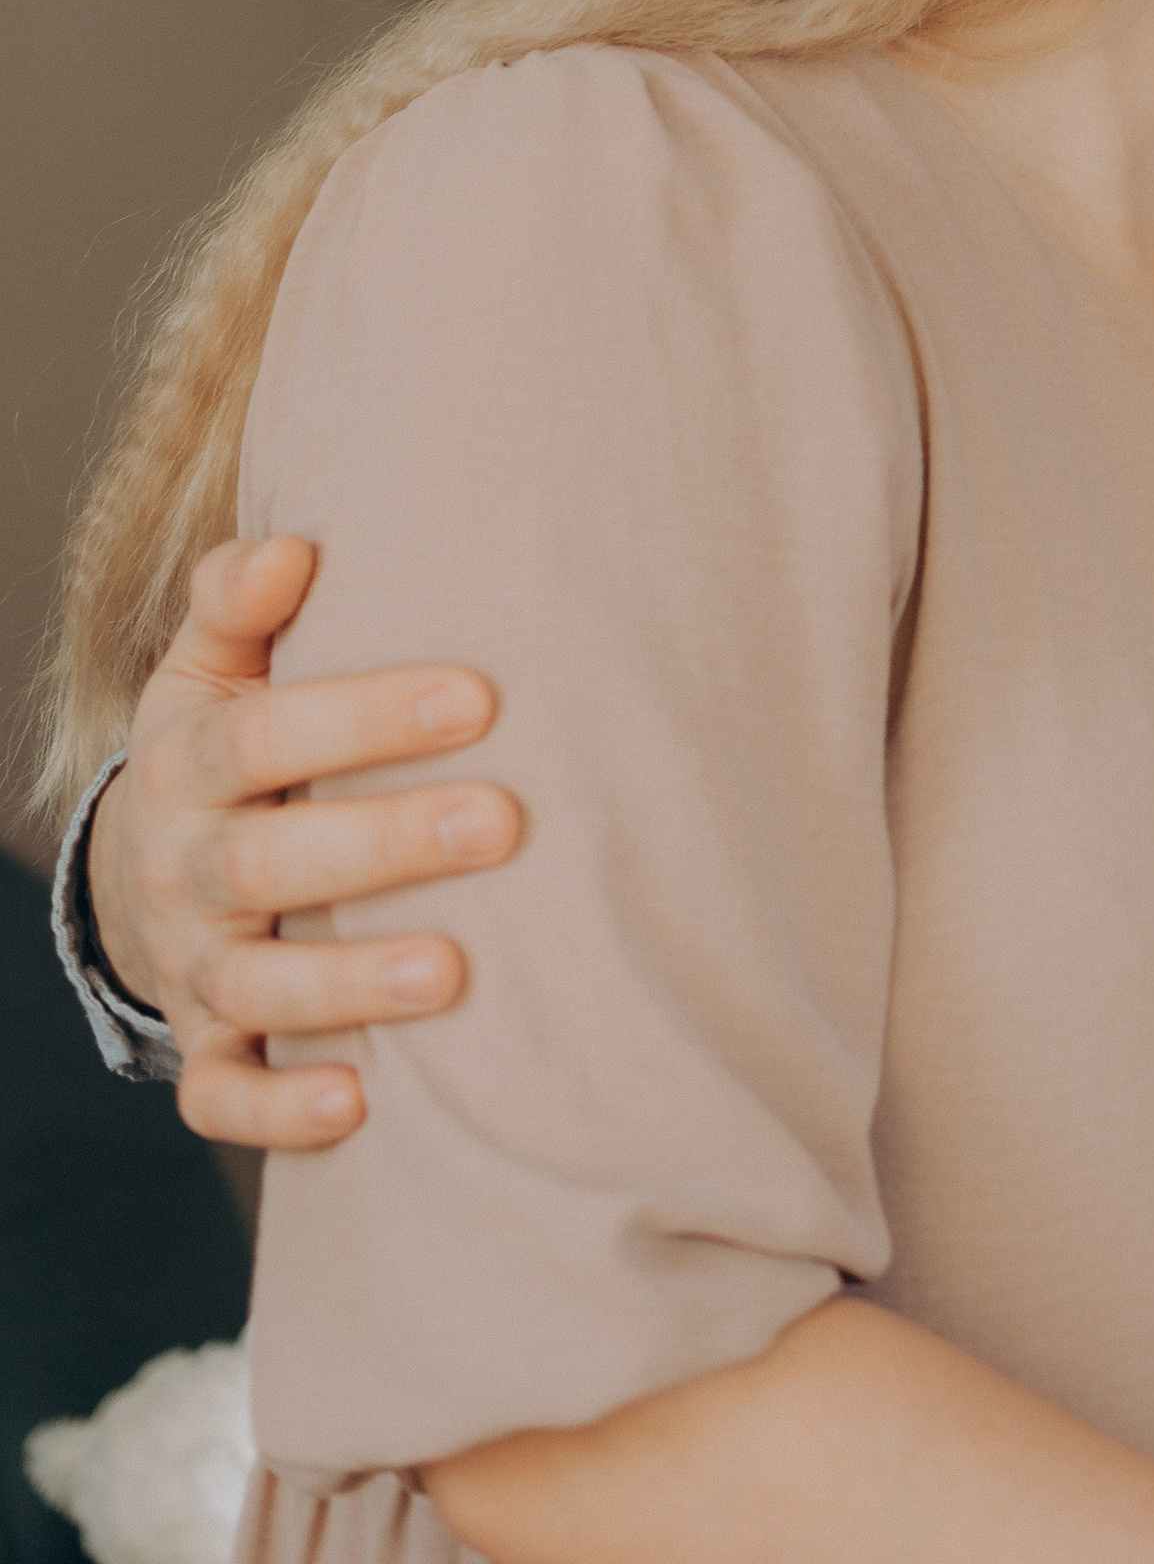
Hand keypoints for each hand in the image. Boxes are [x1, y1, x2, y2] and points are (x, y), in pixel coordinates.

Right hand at [89, 533, 519, 1148]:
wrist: (147, 866)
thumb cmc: (229, 741)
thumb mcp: (212, 664)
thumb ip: (240, 598)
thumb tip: (294, 548)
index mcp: (187, 762)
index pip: (264, 736)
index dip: (363, 718)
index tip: (477, 699)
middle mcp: (183, 868)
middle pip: (268, 862)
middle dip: (385, 845)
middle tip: (501, 825)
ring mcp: (193, 965)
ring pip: (255, 988)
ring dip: (350, 984)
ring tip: (454, 974)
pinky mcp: (207, 1046)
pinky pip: (223, 1096)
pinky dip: (277, 1112)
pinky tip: (358, 1106)